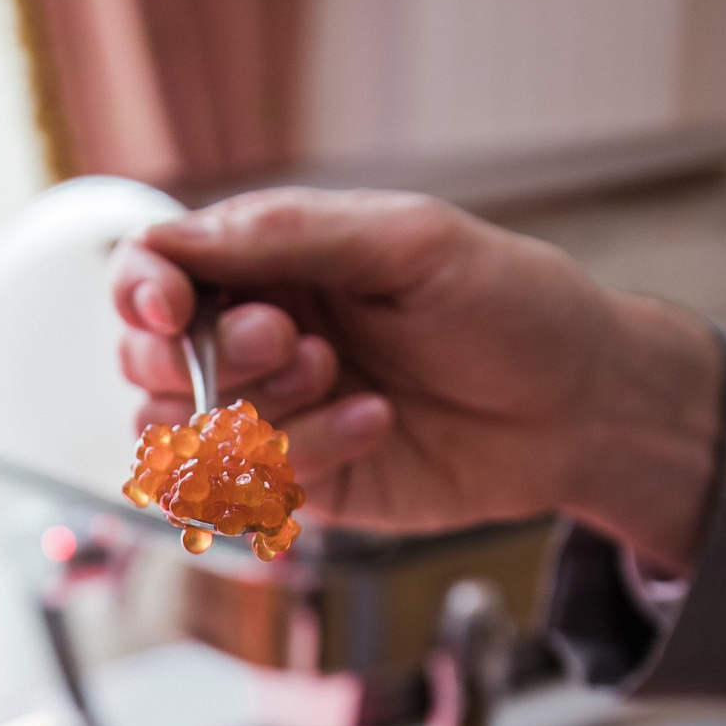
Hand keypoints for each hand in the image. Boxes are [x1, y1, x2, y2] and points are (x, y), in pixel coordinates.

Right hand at [110, 189, 725, 571]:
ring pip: (181, 438)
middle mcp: (258, 339)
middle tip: (298, 343)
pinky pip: (244, 491)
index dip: (142, 292)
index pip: (154, 274)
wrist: (583, 405)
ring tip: (344, 385)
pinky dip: (301, 459)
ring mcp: (275, 416)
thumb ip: (287, 235)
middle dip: (211, 358)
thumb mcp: (407, 241)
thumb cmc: (510, 304)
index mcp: (272, 262)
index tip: (169, 306)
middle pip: (147, 362)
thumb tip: (168, 237)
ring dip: (255, 416)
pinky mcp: (304, 486)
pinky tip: (374, 426)